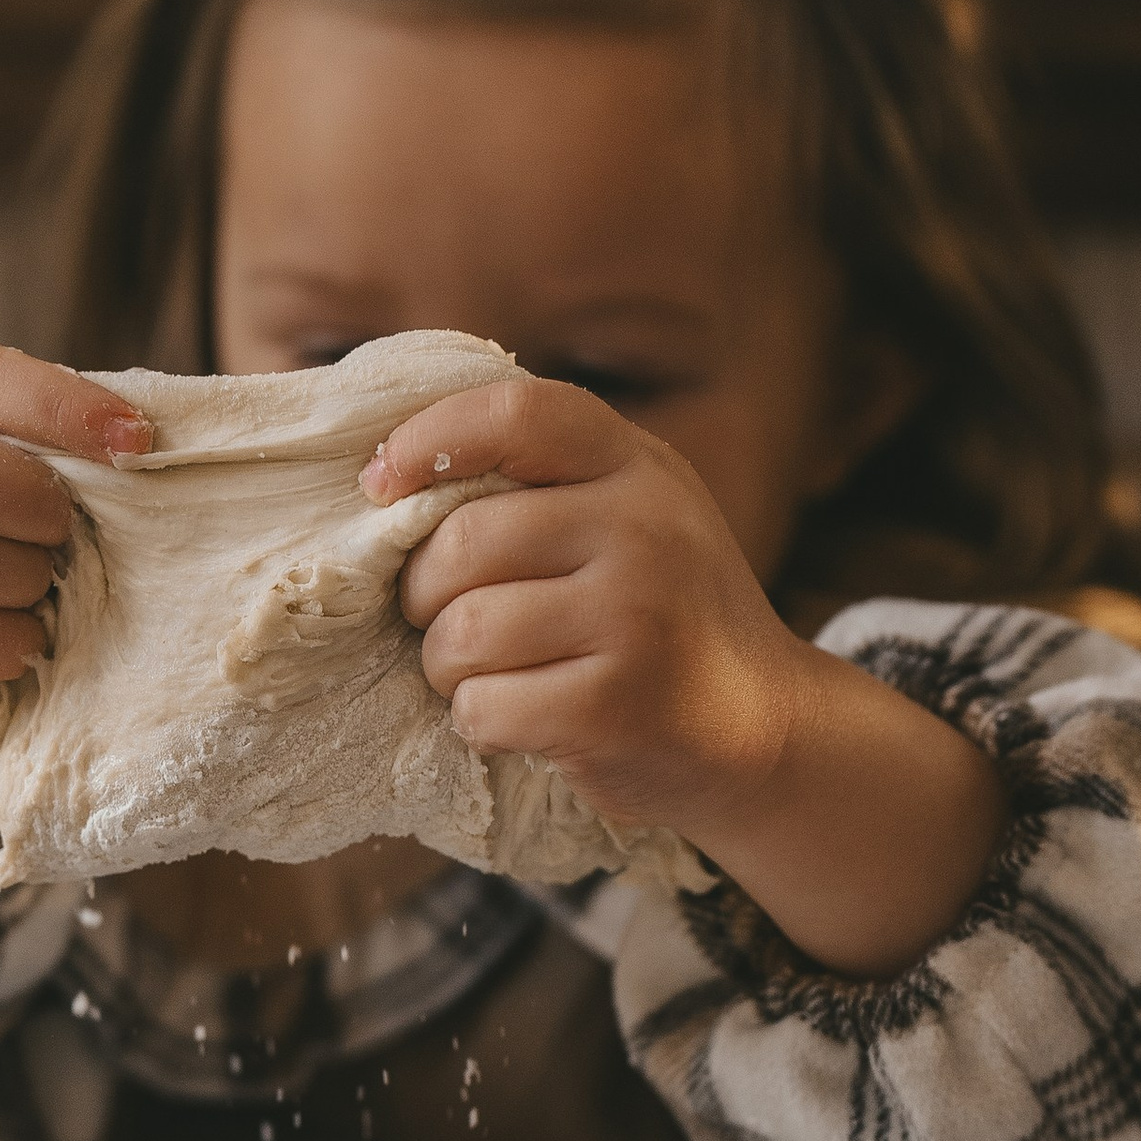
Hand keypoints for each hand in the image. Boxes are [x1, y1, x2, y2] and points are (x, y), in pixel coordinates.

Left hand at [370, 375, 1004, 977]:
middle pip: (461, 543)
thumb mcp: (627, 516)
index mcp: (637, 465)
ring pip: (462, 632)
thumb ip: (539, 483)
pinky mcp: (615, 704)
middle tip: (449, 622)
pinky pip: (484, 707)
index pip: (515, 413)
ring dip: (450, 669)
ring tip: (493, 675)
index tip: (379, 487)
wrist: (762, 726)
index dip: (428, 439)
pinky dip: (480, 724)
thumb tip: (384, 474)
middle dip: (425, 597)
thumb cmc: (661, 618)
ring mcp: (634, 615)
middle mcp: (643, 527)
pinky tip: (524, 721)